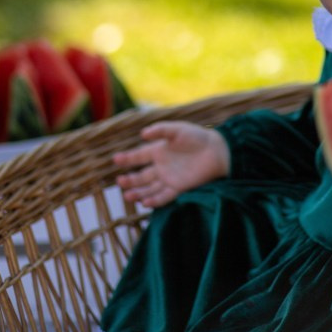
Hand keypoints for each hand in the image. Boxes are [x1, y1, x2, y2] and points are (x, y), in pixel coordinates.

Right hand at [114, 120, 230, 207]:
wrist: (217, 151)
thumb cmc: (197, 137)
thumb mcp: (177, 129)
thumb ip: (161, 130)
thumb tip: (143, 134)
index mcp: (159, 150)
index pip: (139, 156)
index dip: (127, 158)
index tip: (115, 160)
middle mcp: (161, 166)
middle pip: (142, 175)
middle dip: (130, 180)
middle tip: (119, 182)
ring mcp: (169, 178)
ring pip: (150, 188)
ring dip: (139, 192)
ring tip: (128, 195)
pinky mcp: (179, 188)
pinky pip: (164, 196)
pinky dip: (154, 200)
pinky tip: (145, 202)